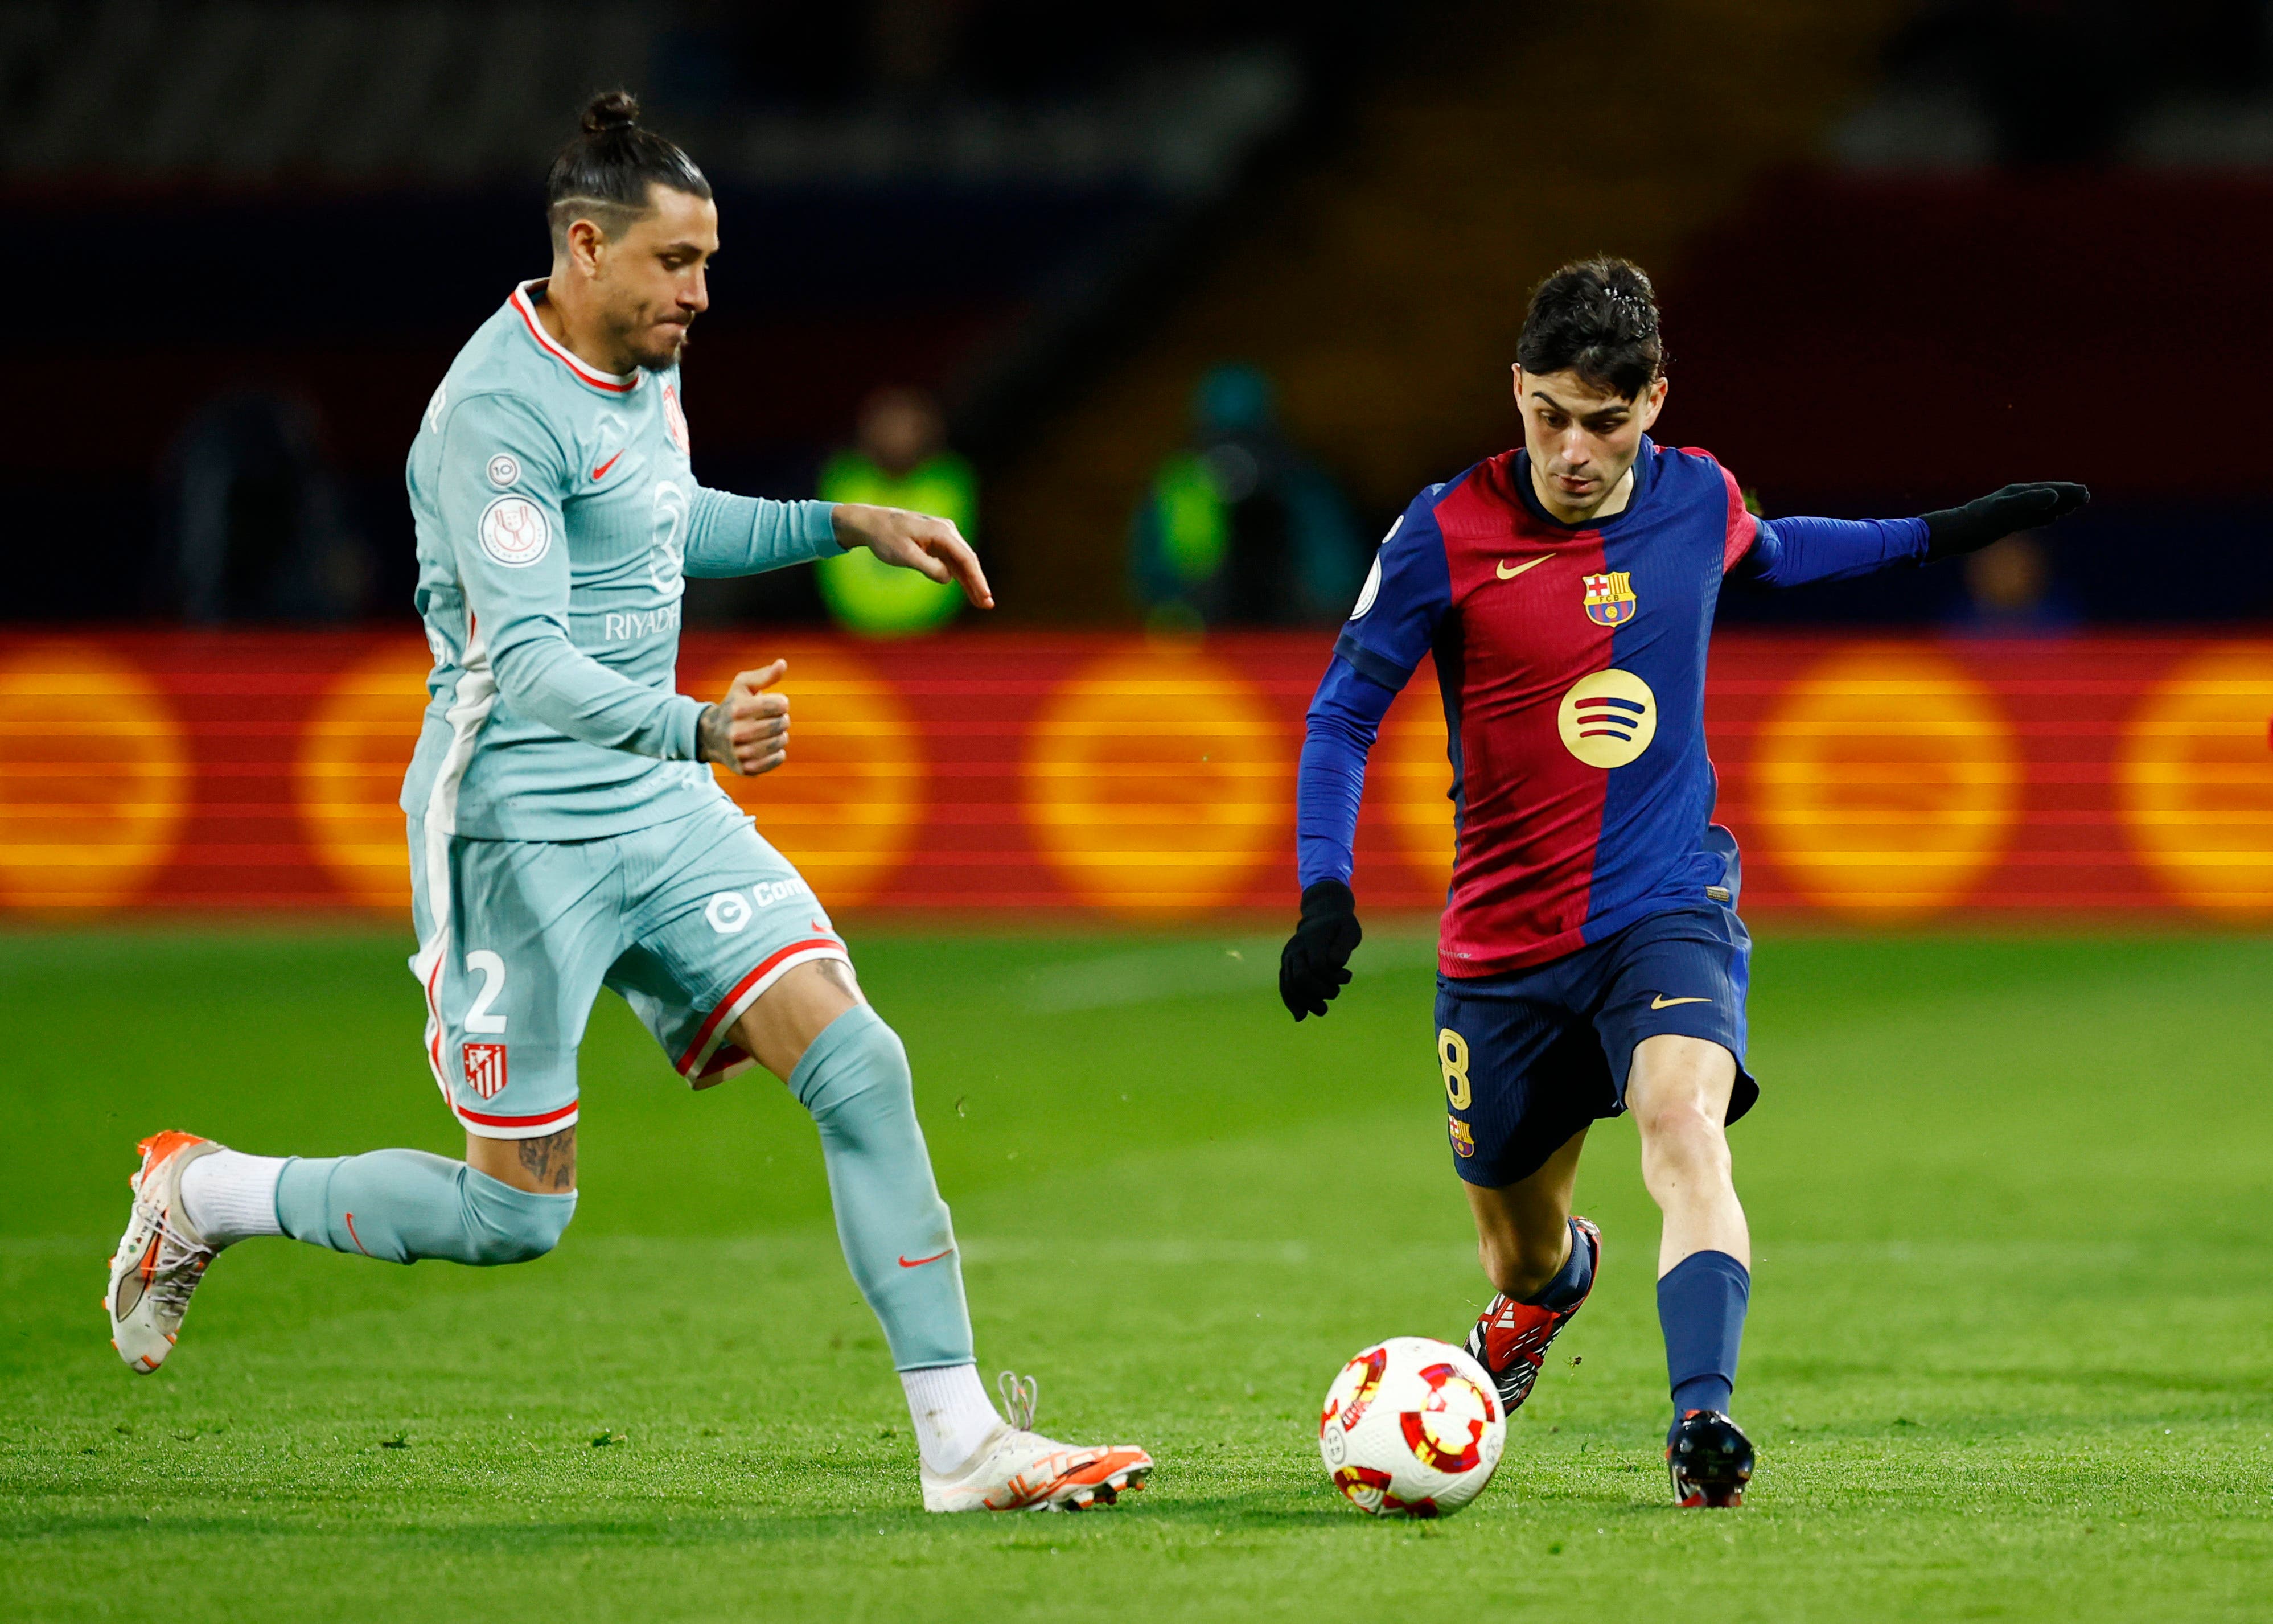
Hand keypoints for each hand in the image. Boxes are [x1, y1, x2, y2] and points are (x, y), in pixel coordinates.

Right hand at [698, 659, 789, 775]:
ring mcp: (740, 752)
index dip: (782, 703)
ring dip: (781, 736)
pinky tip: (769, 747)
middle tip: (775, 720)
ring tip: (771, 733)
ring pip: (780, 742)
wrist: (710, 737)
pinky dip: (778, 753)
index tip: (775, 704)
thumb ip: (764, 675)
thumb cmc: (733, 707)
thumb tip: (783, 663)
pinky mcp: (745, 768)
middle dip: (783, 720)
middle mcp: (736, 732)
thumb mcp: (743, 687)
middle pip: (781, 724)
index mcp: (738, 709)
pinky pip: (777, 759)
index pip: (779, 704)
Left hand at [832, 503, 993, 608]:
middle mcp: (947, 531)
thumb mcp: (905, 555)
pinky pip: (952, 561)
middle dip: (978, 583)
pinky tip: (967, 589)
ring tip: (981, 602)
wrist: (871, 523)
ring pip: (961, 562)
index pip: (966, 558)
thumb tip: (949, 578)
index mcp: (942, 531)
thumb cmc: (886, 538)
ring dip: (970, 581)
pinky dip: (959, 575)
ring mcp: (943, 536)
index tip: (985, 596)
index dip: (977, 579)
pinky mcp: (936, 542)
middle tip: (987, 605)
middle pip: (968, 560)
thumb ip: (929, 567)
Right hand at [1279, 880, 1362, 1020]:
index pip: (1318, 966)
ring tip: (1322, 1009)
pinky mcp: (1285, 967)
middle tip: (1335, 992)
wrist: (1322, 918)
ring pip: (1290, 986)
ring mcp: (1288, 958)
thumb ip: (1344, 946)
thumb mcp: (1350, 930)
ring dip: (1307, 1002)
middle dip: (1320, 992)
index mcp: (1311, 939)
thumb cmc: (1340, 926)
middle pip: (1301, 978)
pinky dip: (1292, 1003)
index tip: (1347, 975)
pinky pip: (1284, 987)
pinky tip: (1301, 1016)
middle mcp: (1295, 949)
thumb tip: (1336, 964)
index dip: (1333, 977)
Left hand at [1921, 481, 2089, 561]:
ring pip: (2039, 507)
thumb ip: (2030, 502)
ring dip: (2057, 506)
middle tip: (2085, 497)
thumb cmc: (1979, 522)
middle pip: (2046, 496)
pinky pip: (2029, 518)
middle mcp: (2014, 499)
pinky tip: (2048, 520)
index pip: (2048, 490)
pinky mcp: (2003, 523)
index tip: (2084, 493)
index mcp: (2017, 493)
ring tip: (2072, 507)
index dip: (2067, 491)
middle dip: (2066, 496)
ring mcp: (2009, 511)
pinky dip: (2042, 517)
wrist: (1955, 533)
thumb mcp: (2006, 511)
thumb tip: (2054, 495)